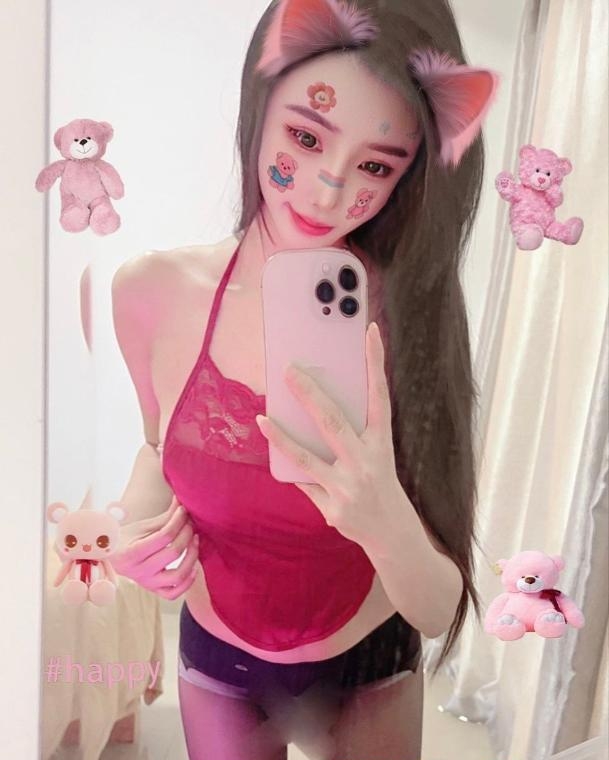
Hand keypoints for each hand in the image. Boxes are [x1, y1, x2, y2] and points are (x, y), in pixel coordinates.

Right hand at [111, 497, 198, 599]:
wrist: (113, 556)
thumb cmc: (128, 538)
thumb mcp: (143, 526)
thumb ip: (165, 517)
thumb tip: (182, 501)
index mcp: (130, 553)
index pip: (164, 536)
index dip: (178, 521)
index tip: (184, 510)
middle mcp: (138, 572)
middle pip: (173, 552)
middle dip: (187, 533)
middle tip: (191, 522)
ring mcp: (147, 583)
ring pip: (177, 576)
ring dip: (192, 556)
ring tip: (195, 540)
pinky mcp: (154, 591)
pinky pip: (174, 593)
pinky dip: (187, 582)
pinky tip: (193, 566)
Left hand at [255, 322, 402, 549]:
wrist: (392, 535)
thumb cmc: (380, 484)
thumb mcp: (378, 455)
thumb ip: (354, 434)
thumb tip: (315, 406)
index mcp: (382, 443)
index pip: (380, 395)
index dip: (376, 362)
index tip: (370, 331)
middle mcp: (366, 462)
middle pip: (334, 421)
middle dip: (309, 394)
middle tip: (288, 370)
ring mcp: (347, 487)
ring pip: (307, 457)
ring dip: (281, 437)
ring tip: (262, 418)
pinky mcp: (332, 508)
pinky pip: (303, 481)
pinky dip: (290, 468)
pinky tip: (276, 452)